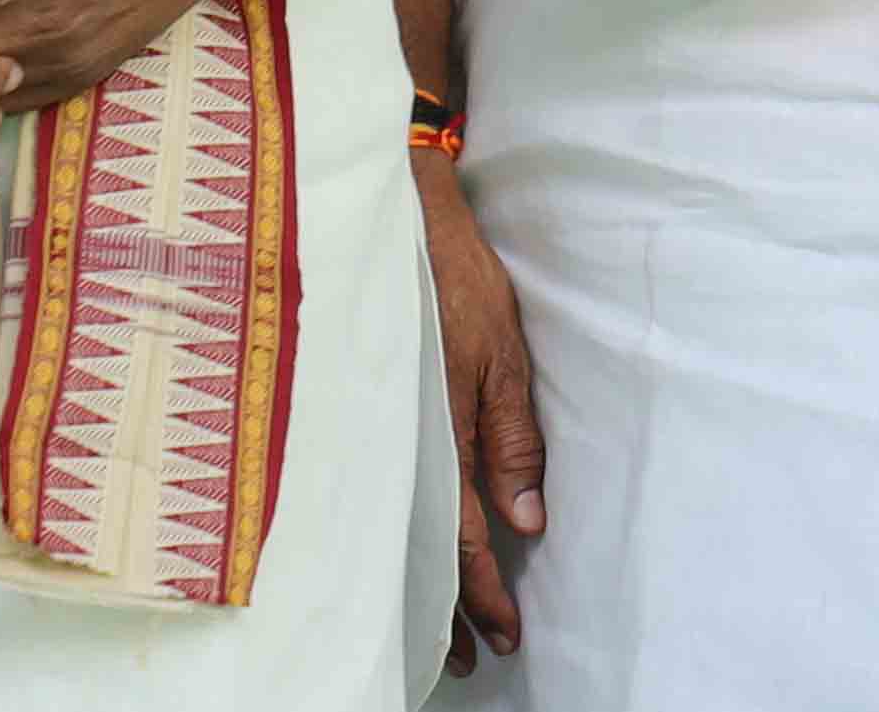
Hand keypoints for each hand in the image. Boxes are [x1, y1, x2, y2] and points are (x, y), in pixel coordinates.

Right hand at [419, 152, 544, 673]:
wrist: (379, 219)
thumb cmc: (450, 278)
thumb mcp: (499, 351)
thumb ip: (511, 436)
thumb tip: (528, 518)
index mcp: (436, 436)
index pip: (464, 538)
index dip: (482, 593)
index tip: (504, 637)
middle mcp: (395, 446)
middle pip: (423, 548)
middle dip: (447, 606)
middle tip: (469, 659)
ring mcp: (367, 433)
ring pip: (393, 531)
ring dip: (416, 584)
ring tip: (437, 634)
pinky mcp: (350, 414)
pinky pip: (372, 494)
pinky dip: (386, 538)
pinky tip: (393, 561)